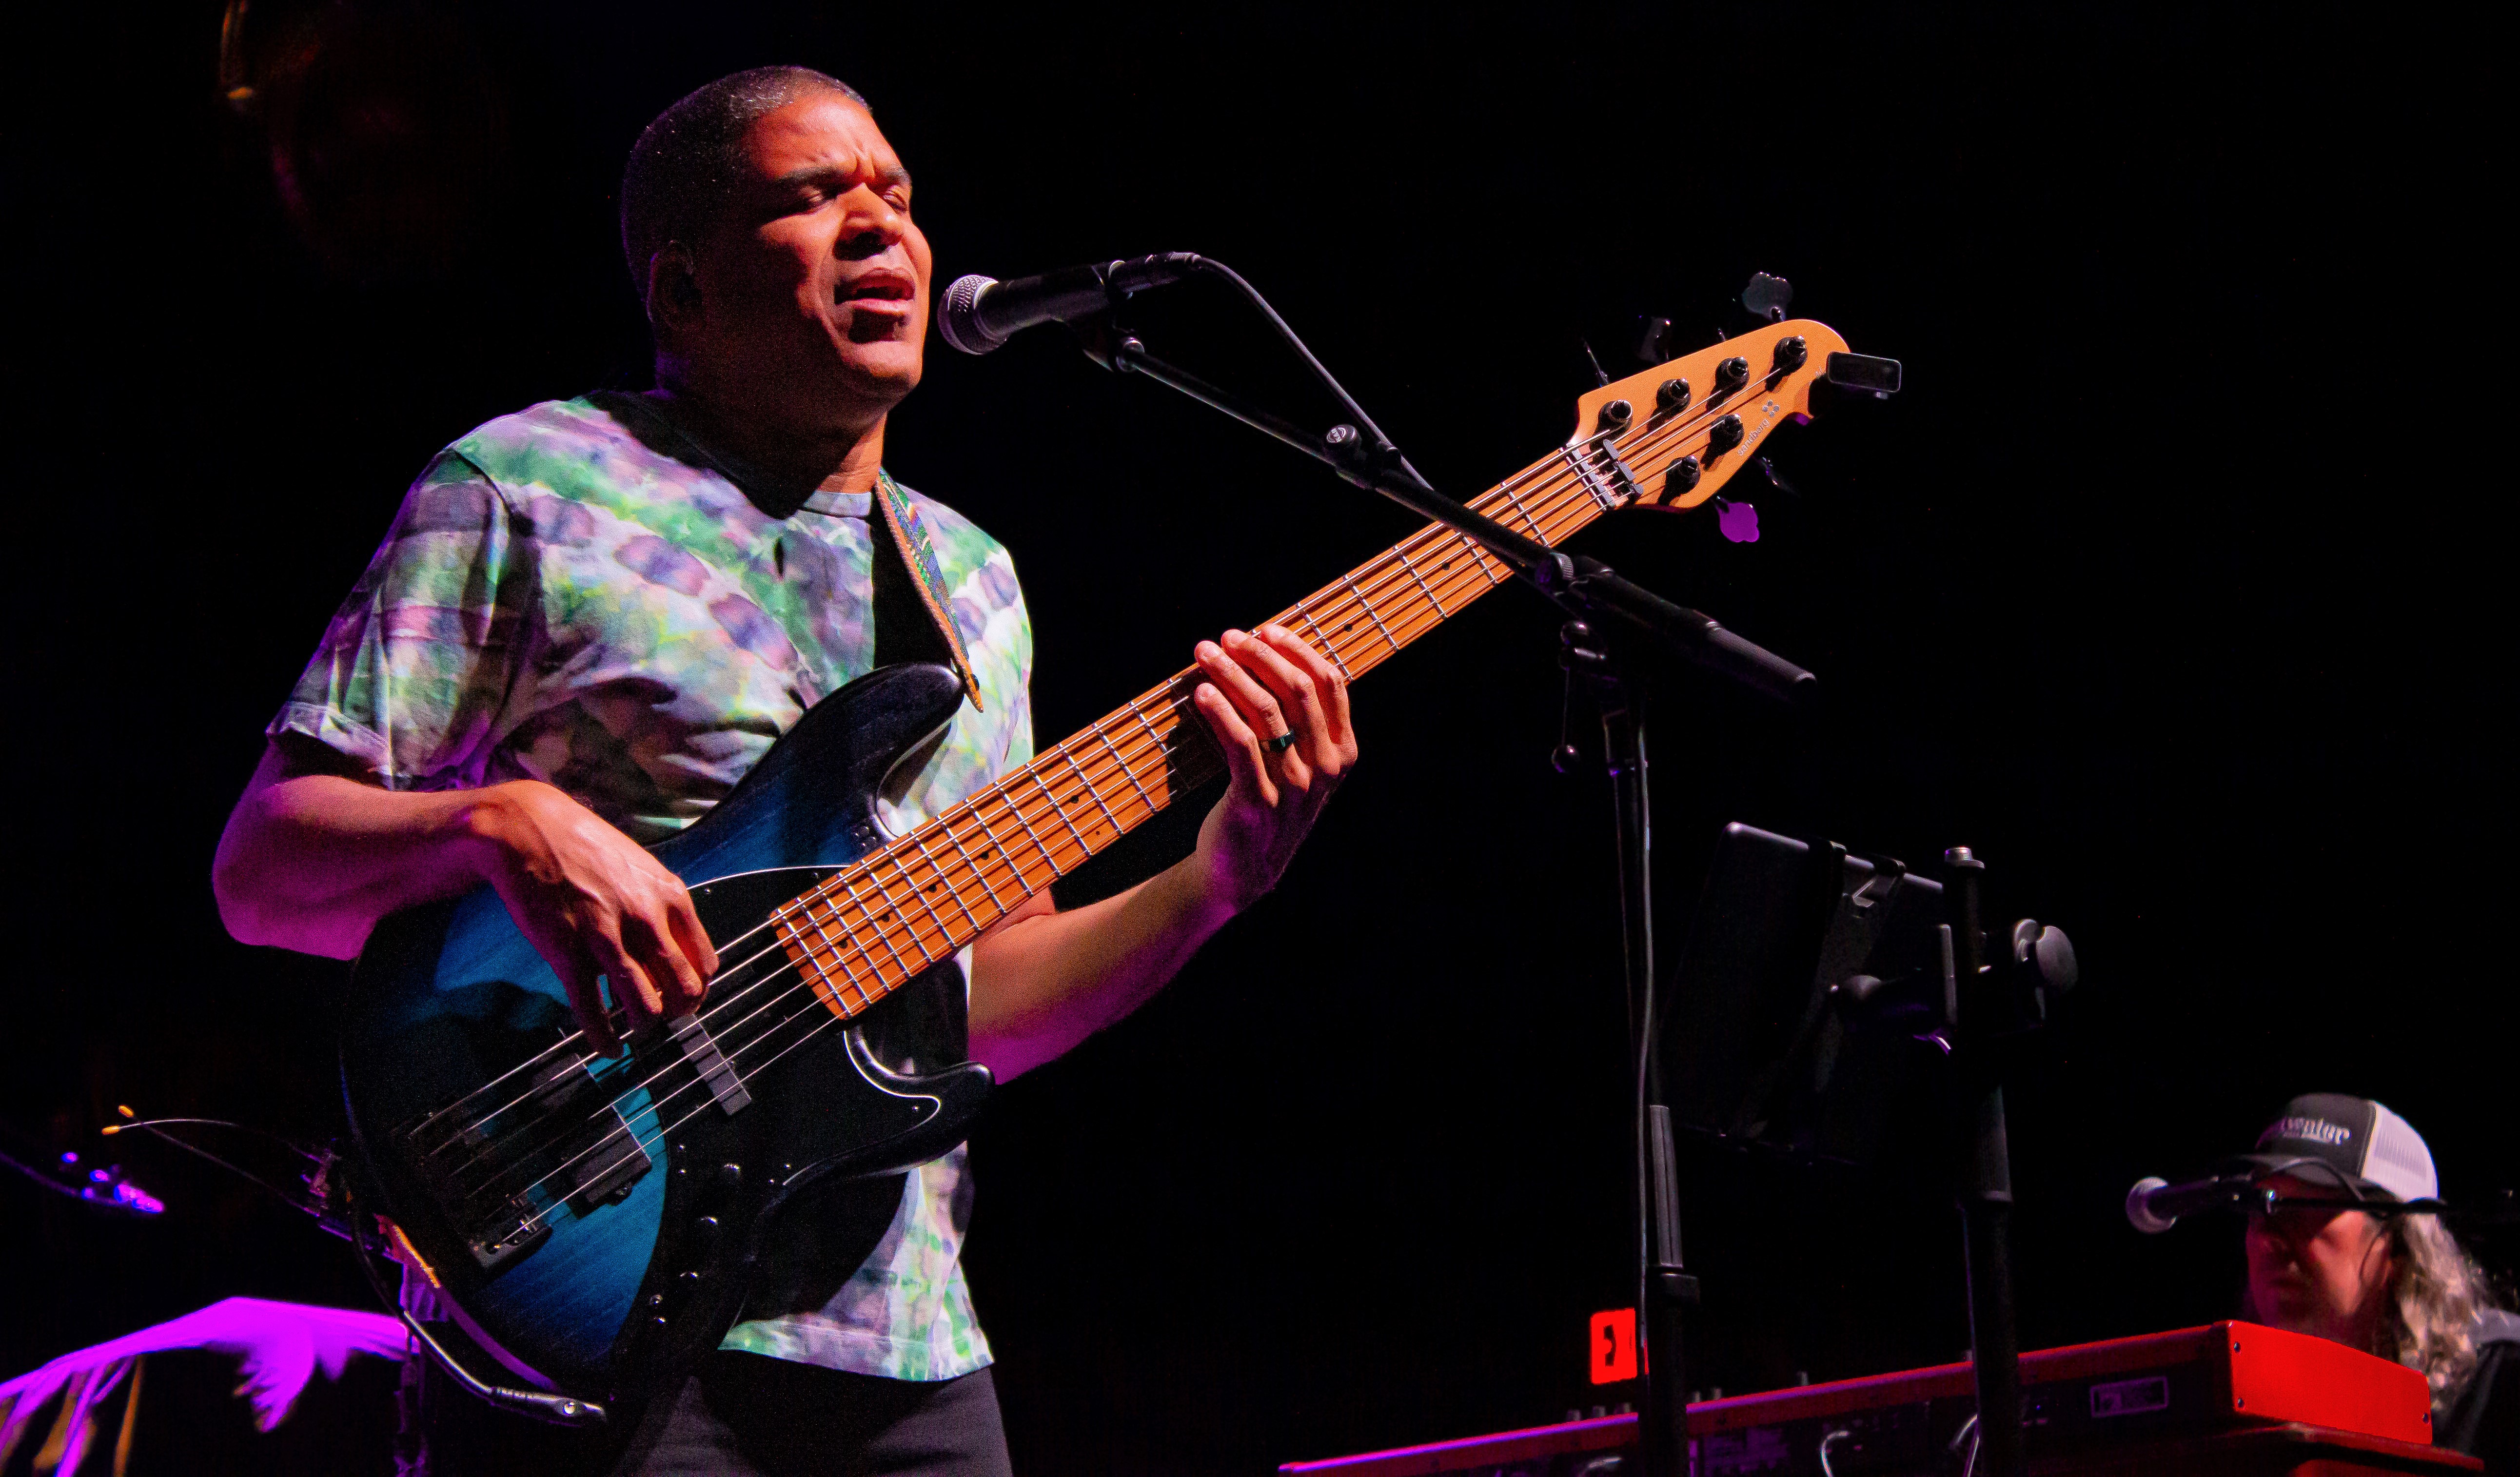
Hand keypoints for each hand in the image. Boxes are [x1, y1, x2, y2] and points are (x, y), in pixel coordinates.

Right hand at [462, 780, 717, 1051]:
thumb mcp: (641, 868)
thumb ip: (663, 906)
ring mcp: (607, 938)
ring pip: (644, 1007)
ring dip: (644, 1027)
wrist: (527, 829)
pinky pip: (593, 1011)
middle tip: (665, 1016)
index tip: (686, 997)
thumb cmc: (585, 848)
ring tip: (636, 1030)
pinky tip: (607, 1046)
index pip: (705, 963)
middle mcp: (646, 919)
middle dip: (677, 1012)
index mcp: (670, 897)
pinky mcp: (568, 953)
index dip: (698, 988)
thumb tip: (680, 946)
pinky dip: (603, 1038)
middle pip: (683, 990)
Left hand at [1186, 625, 1357, 915]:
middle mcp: (1325, 768)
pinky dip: (1219, 711)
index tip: (1263, 629)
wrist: (1244, 870)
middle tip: (1226, 638)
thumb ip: (1300, 719)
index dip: (1296, 649)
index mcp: (1343, 752)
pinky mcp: (1256, 801)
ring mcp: (1293, 786)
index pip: (1329, 682)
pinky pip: (1240, 743)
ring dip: (1231, 674)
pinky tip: (1202, 692)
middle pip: (1296, 690)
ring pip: (1265, 710)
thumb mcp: (1301, 764)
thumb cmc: (1269, 802)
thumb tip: (1269, 653)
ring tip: (1205, 654)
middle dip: (1259, 654)